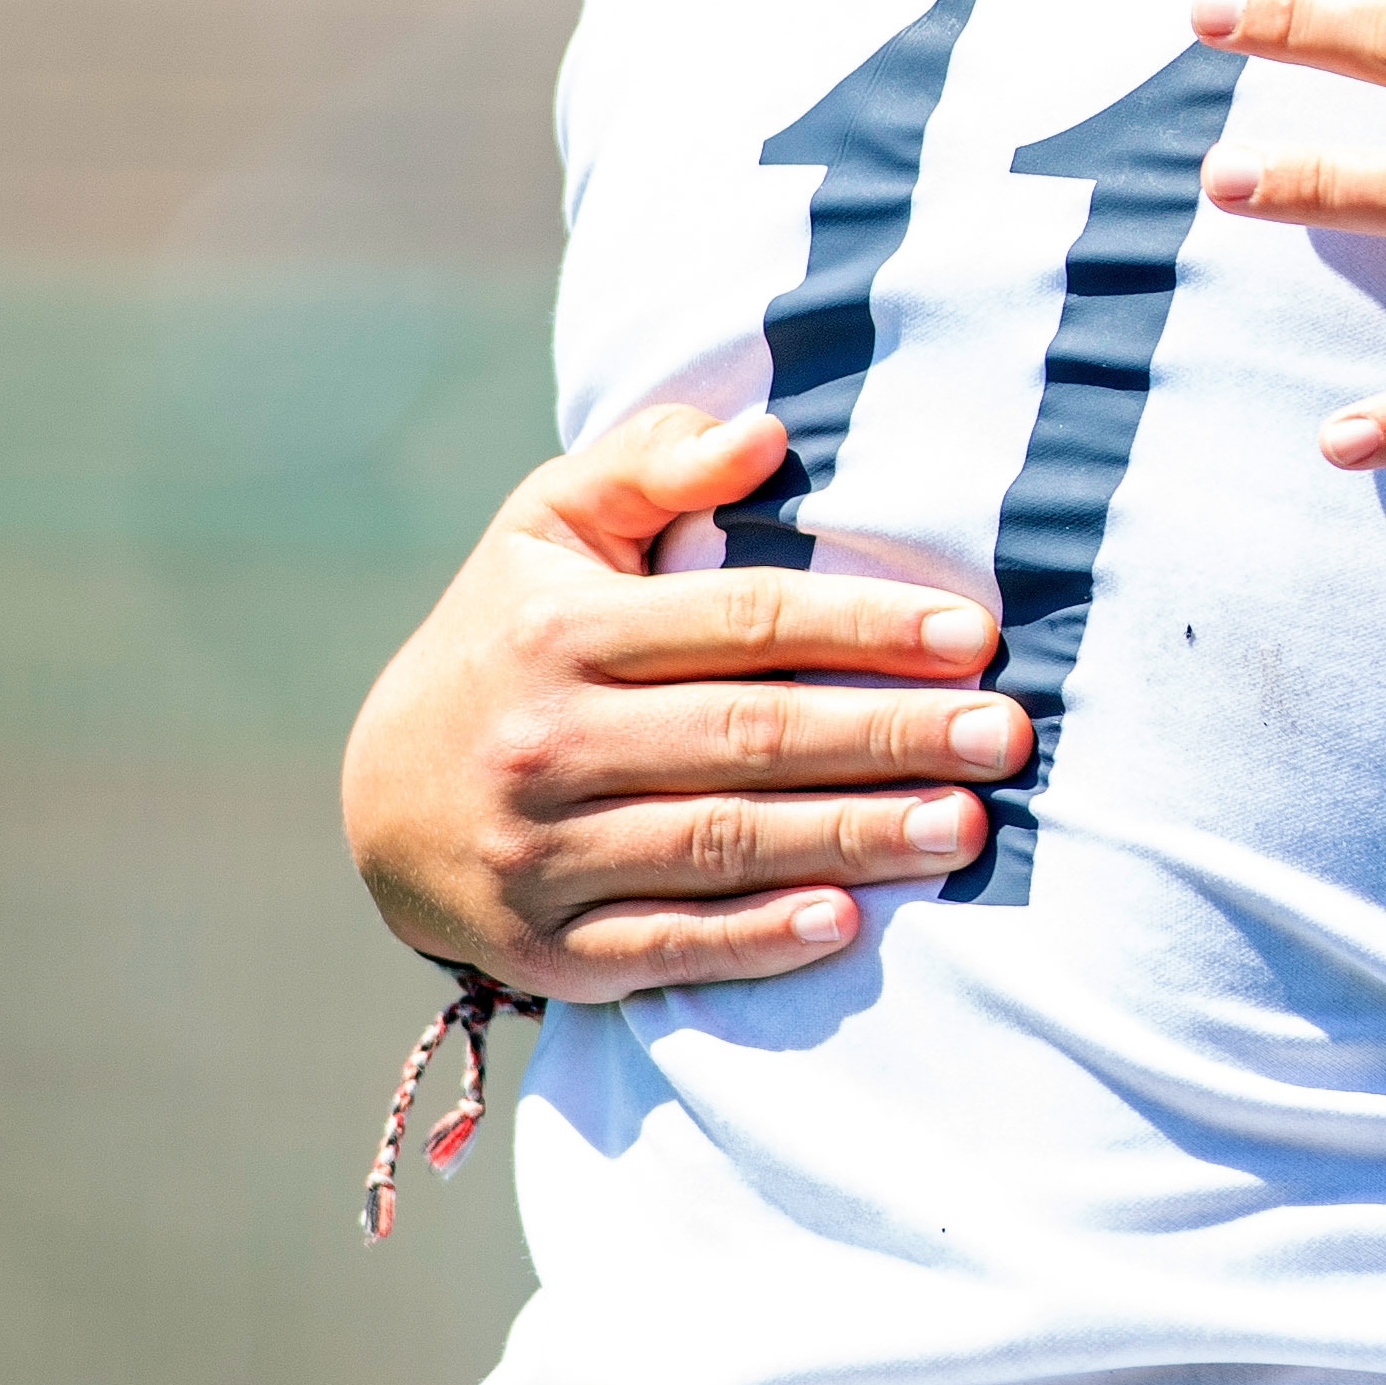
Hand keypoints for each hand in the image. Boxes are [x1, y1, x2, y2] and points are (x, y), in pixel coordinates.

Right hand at [339, 404, 1030, 1001]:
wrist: (381, 798)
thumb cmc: (514, 633)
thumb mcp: (551, 526)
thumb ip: (653, 464)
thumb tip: (765, 434)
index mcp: (562, 631)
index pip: (740, 620)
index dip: (861, 623)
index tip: (973, 634)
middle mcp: (548, 743)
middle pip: (749, 736)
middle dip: (889, 734)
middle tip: (1004, 735)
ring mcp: (542, 854)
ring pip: (724, 844)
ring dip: (853, 837)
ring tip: (965, 826)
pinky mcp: (546, 950)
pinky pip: (666, 944)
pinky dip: (756, 939)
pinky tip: (847, 923)